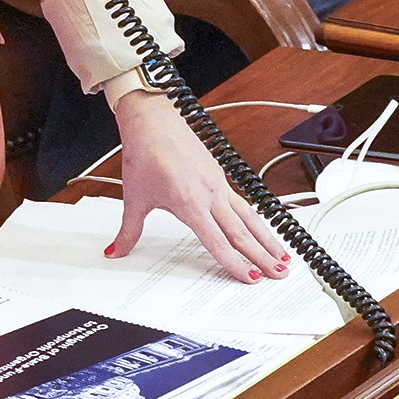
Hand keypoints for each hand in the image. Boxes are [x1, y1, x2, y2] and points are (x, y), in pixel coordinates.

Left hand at [108, 91, 289, 282]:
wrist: (152, 120)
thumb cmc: (144, 154)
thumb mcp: (134, 198)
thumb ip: (128, 231)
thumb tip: (115, 251)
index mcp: (189, 203)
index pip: (218, 242)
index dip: (236, 263)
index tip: (252, 278)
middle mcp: (209, 194)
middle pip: (241, 232)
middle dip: (263, 255)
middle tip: (280, 273)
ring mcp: (218, 184)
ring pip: (249, 216)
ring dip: (267, 237)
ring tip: (284, 256)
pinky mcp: (220, 175)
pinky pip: (243, 201)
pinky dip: (257, 218)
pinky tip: (264, 228)